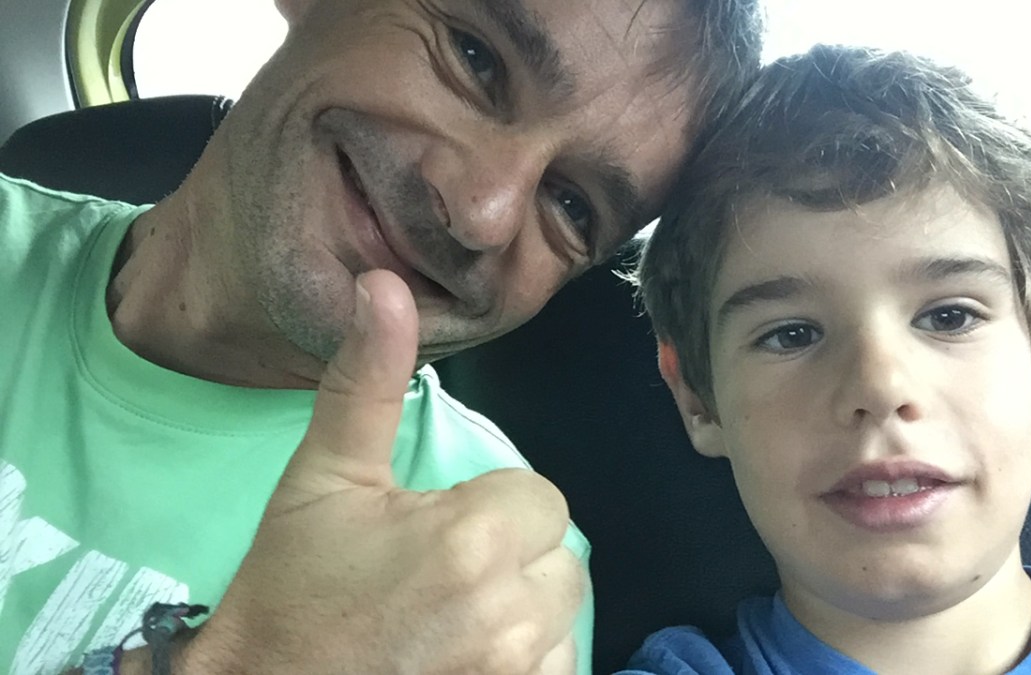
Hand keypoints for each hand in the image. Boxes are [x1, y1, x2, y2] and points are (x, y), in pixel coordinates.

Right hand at [180, 270, 582, 673]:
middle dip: (509, 554)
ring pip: (561, 611)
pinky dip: (524, 657)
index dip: (487, 506)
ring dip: (521, 607)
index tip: (432, 527)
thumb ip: (368, 382)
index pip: (537, 496)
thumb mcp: (324, 478)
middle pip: (557, 553)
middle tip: (435, 572)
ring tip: (448, 614)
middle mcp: (510, 611)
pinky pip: (555, 665)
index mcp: (473, 539)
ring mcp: (516, 670)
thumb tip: (385, 285)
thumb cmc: (290, 593)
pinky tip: (464, 651)